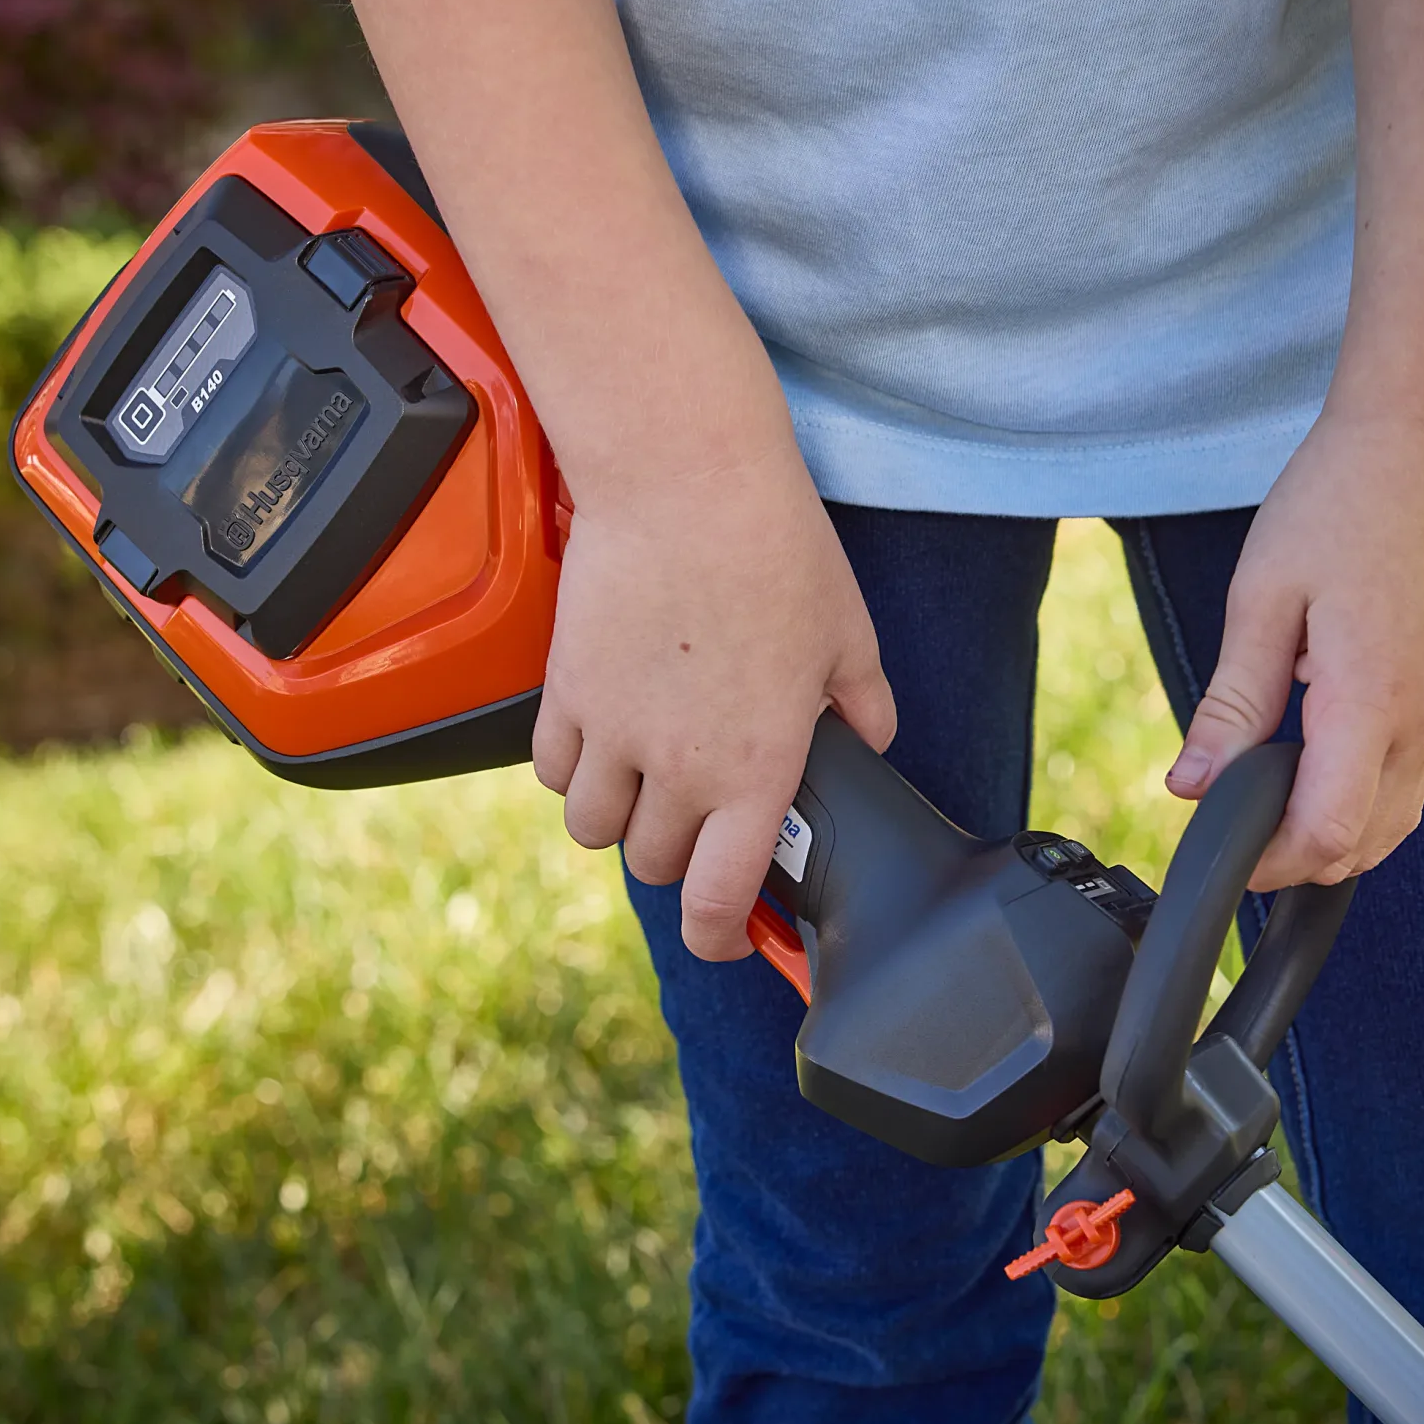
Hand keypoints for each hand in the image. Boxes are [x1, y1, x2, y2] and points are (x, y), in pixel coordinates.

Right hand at [534, 450, 896, 961]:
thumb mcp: (849, 634)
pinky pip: (552, 770)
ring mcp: (612, 734)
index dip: (721, 941)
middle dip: (676, 859)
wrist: (685, 482)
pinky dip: (574, 771)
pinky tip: (602, 741)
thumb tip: (870, 737)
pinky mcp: (564, 691)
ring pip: (593, 829)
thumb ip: (863, 705)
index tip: (729, 938)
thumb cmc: (776, 550)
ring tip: (643, 784)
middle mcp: (678, 769)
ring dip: (618, 820)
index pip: (718, 902)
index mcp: (756, 770)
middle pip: (652, 866)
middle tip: (697, 824)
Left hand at [1164, 406, 1423, 890]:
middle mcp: (1420, 721)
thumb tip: (1190, 787)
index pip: (1326, 835)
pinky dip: (1358, 802)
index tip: (1217, 850)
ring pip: (1391, 823)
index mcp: (1371, 701)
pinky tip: (1310, 765)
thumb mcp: (1261, 599)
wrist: (1419, 446)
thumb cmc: (1338, 504)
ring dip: (1328, 834)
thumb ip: (1232, 705)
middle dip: (1292, 857)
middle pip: (1361, 847)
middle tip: (1227, 823)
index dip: (1267, 864)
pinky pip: (1406, 783)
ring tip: (1262, 798)